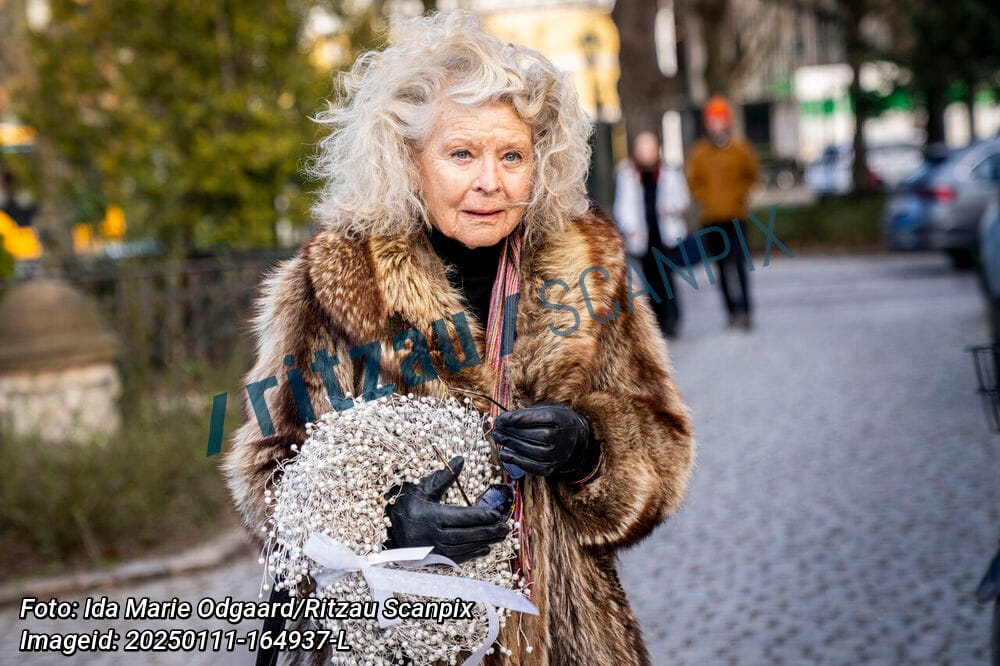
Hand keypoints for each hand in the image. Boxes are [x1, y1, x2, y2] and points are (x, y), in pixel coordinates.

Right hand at [384, 456, 508, 563]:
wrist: (383, 531)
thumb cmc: (403, 506)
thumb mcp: (421, 489)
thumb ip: (444, 477)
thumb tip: (461, 459)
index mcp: (430, 516)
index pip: (461, 517)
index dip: (481, 516)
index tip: (496, 515)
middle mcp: (431, 535)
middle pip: (466, 535)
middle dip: (488, 532)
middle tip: (506, 528)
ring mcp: (431, 550)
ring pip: (463, 549)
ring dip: (484, 543)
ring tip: (500, 537)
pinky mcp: (431, 560)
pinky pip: (455, 559)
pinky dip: (472, 555)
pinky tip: (485, 549)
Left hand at [492, 402, 600, 482]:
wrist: (578, 441)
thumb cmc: (557, 422)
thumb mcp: (549, 410)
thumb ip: (530, 413)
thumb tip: (505, 419)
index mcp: (562, 419)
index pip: (537, 418)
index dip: (516, 418)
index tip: (501, 419)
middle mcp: (562, 438)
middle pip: (533, 434)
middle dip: (511, 431)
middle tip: (497, 429)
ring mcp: (558, 454)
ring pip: (532, 450)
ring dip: (511, 444)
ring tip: (499, 438)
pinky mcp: (553, 467)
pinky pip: (532, 466)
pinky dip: (516, 460)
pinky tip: (505, 454)